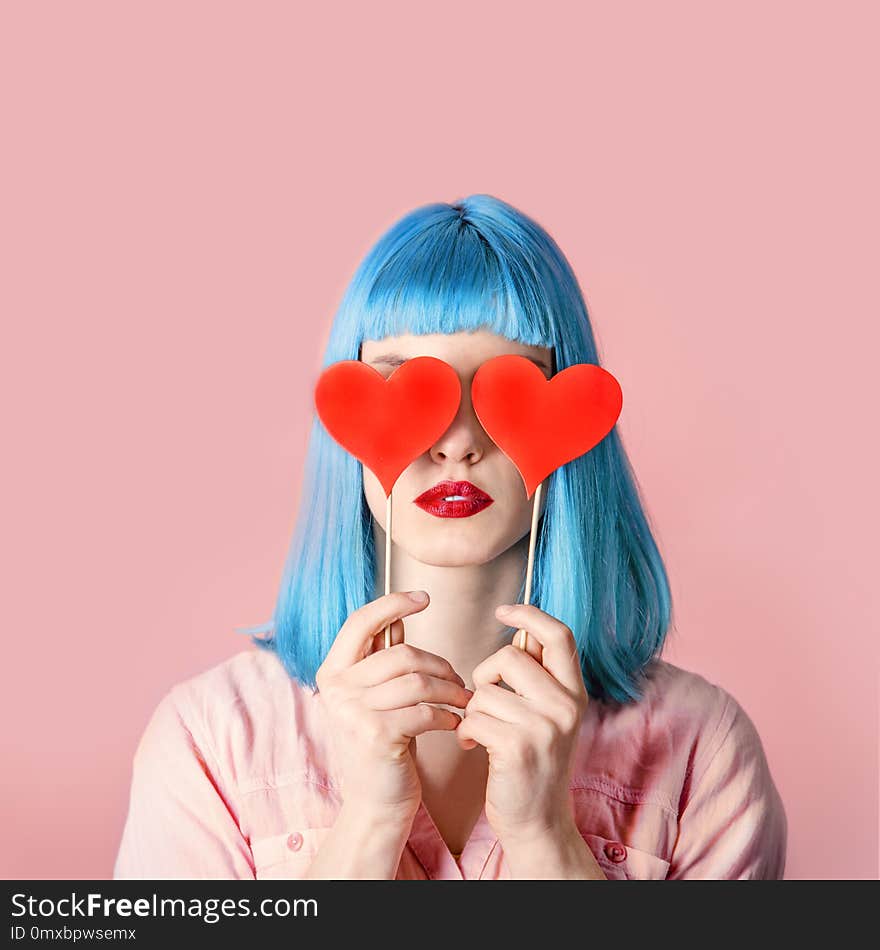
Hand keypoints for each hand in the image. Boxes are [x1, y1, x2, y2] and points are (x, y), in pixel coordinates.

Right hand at [315, 590, 472, 825]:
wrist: (376, 803)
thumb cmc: (383, 745)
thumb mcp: (378, 697)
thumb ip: (382, 658)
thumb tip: (399, 617)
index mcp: (333, 672)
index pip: (360, 622)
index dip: (392, 603)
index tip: (423, 597)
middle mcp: (336, 688)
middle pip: (401, 653)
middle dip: (440, 664)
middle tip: (460, 680)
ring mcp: (352, 711)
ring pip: (417, 681)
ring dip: (450, 690)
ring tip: (463, 701)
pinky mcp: (374, 734)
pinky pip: (424, 710)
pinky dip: (446, 715)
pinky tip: (454, 723)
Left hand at [456, 603, 589, 842]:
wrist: (537, 821)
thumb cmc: (533, 762)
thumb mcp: (548, 715)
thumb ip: (538, 677)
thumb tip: (520, 633)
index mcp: (574, 692)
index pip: (559, 635)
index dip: (530, 614)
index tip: (504, 611)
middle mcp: (566, 707)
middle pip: (510, 657)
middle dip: (485, 676)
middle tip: (485, 701)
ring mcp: (544, 728)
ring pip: (485, 691)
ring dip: (473, 710)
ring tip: (482, 731)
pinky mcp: (518, 748)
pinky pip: (474, 718)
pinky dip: (466, 731)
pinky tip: (474, 746)